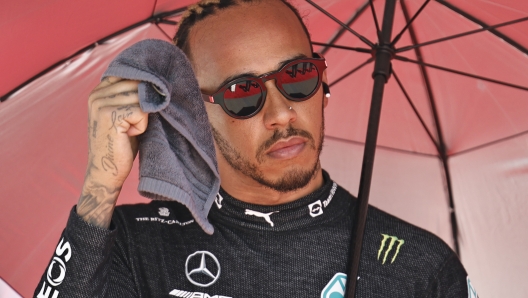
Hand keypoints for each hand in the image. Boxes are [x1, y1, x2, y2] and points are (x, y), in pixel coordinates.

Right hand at [77, 77, 147, 227]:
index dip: (143, 87)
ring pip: (141, 98)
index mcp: (98, 90)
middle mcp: (96, 94)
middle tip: (133, 124)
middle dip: (144, 105)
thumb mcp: (125, 113)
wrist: (107, 171)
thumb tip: (156, 79)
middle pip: (137, 85)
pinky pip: (141, 111)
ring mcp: (101, 103)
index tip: (144, 102)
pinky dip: (142, 126)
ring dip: (143, 117)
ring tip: (130, 130)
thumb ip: (133, 95)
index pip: (129, 75)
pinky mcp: (110, 115)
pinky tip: (129, 135)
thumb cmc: (121, 143)